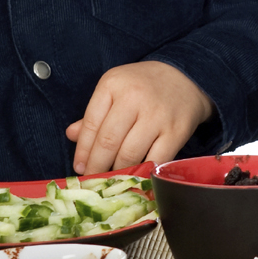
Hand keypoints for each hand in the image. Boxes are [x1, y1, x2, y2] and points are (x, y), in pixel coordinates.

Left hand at [65, 61, 214, 173]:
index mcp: (113, 84)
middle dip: (97, 166)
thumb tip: (71, 135)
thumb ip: (94, 113)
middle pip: (108, 142)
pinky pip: (154, 160)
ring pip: (129, 155)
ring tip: (112, 179)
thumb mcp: (116, 90)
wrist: (186, 77)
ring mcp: (156, 115)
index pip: (91, 124)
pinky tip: (136, 176)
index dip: (83, 150)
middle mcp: (134, 97)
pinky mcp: (175, 131)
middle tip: (93, 180)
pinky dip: (143, 172)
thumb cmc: (144, 86)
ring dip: (118, 172)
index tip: (80, 168)